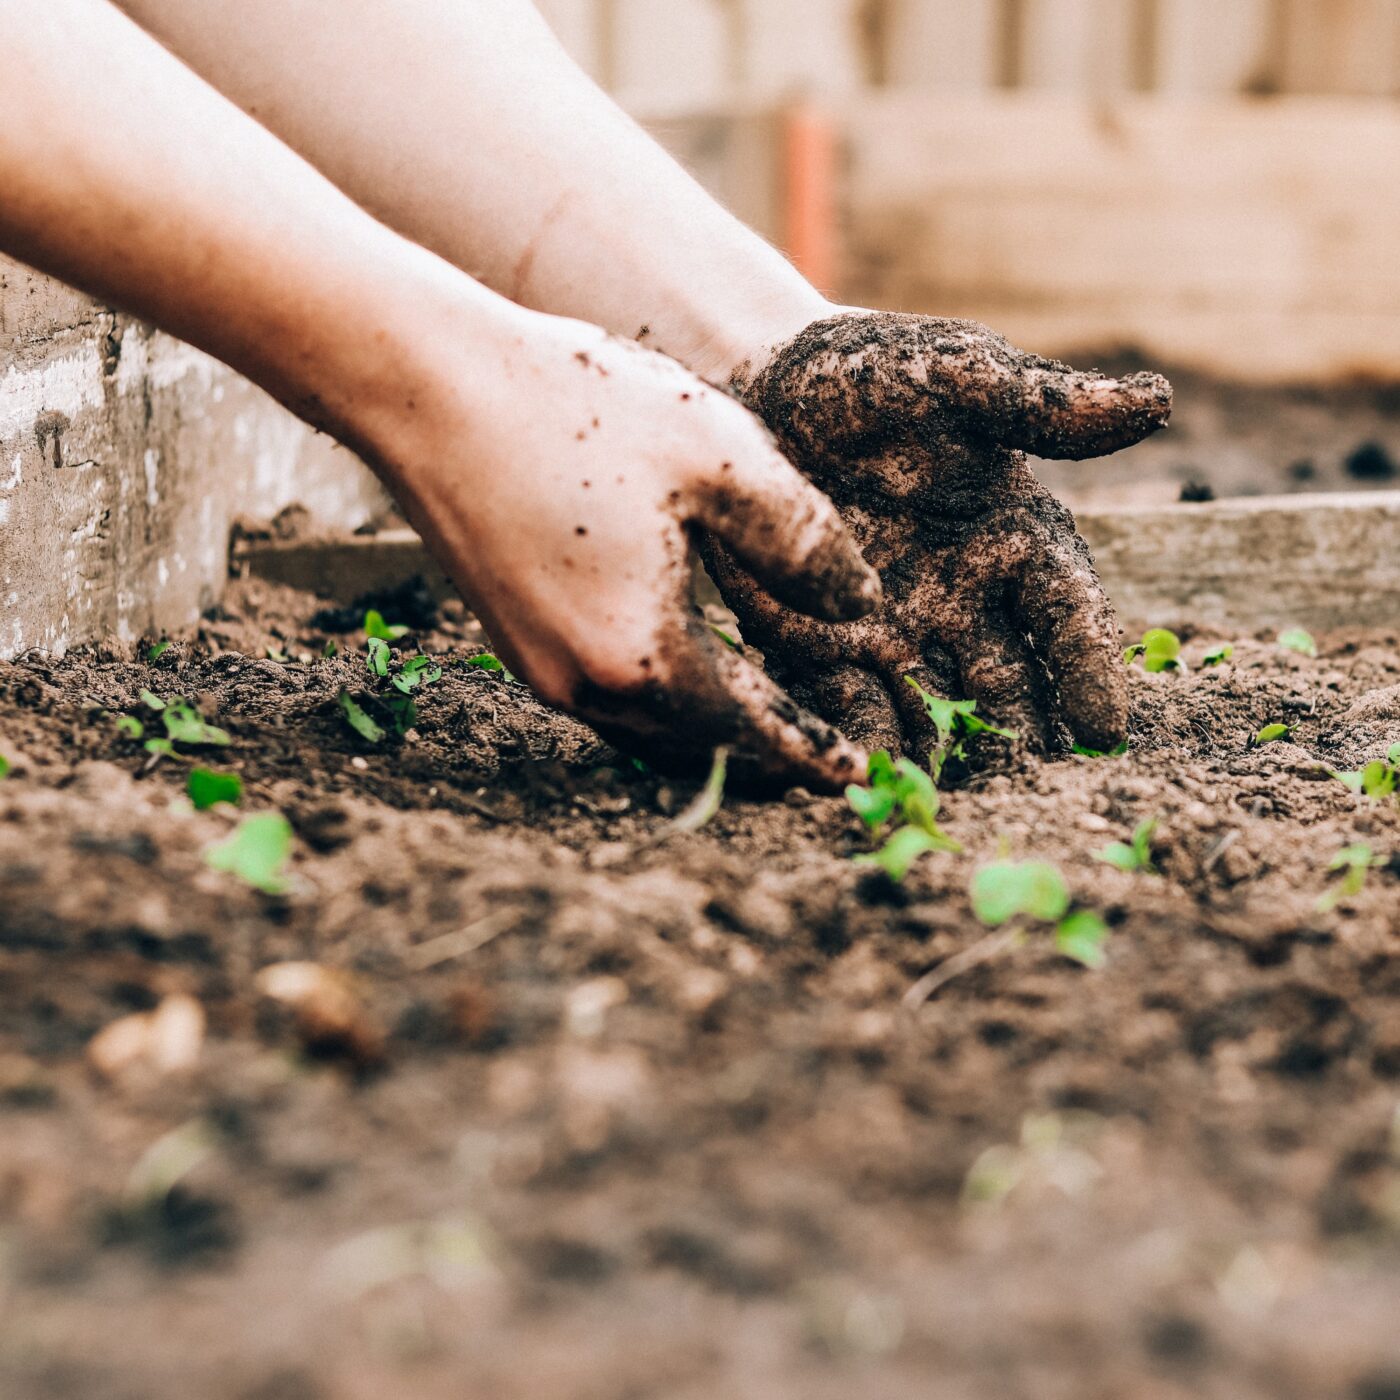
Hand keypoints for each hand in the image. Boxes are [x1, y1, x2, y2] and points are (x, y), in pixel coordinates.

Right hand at [369, 304, 880, 789]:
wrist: (428, 387)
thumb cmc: (578, 409)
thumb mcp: (721, 458)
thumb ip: (804, 543)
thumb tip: (861, 606)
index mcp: (644, 654)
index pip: (752, 732)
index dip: (812, 755)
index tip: (858, 778)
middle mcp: (585, 685)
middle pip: (698, 748)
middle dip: (766, 759)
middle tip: (822, 758)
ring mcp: (540, 668)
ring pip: (649, 731)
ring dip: (713, 734)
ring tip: (767, 721)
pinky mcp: (514, 640)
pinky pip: (609, 699)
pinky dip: (664, 701)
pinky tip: (689, 667)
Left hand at [707, 311, 1171, 759]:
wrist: (763, 386)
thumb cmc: (872, 374)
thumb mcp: (955, 375)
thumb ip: (1039, 403)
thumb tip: (1156, 402)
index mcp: (1014, 538)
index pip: (1066, 613)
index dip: (1088, 669)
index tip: (1105, 730)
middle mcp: (964, 599)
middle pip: (1008, 684)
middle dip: (1022, 738)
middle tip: (1032, 793)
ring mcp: (894, 629)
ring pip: (934, 710)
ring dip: (947, 757)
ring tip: (954, 807)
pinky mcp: (822, 645)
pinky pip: (848, 705)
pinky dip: (861, 742)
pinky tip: (867, 780)